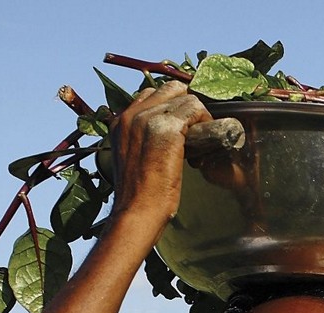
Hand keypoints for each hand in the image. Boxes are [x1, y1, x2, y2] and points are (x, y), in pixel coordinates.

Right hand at [109, 81, 212, 234]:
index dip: (171, 108)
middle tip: (194, 133)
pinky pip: (194, 108)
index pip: (150, 96)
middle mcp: (130, 114)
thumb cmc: (138, 195)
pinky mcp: (167, 128)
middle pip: (168, 90)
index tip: (182, 129)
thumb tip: (165, 137)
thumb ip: (142, 141)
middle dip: (185, 106)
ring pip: (183, 96)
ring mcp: (147, 118)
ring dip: (196, 115)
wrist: (137, 211)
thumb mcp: (132, 159)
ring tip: (198, 141)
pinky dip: (204, 121)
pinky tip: (203, 144)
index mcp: (119, 121)